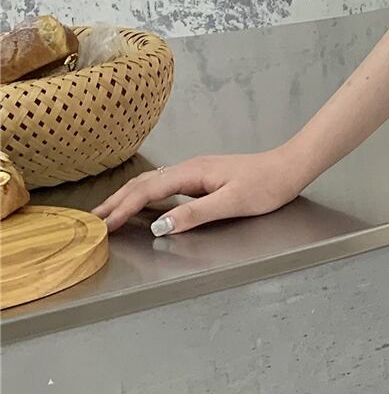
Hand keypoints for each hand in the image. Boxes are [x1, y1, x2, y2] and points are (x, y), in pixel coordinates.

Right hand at [89, 149, 310, 236]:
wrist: (290, 168)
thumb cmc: (266, 186)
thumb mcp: (231, 203)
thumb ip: (194, 214)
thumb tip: (158, 226)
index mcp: (193, 172)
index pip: (149, 191)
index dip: (124, 208)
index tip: (104, 224)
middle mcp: (191, 168)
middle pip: (145, 184)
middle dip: (118, 201)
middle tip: (94, 219)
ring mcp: (197, 172)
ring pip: (154, 184)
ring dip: (129, 198)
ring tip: (109, 212)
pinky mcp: (204, 179)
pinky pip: (166, 187)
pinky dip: (147, 196)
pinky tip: (143, 206)